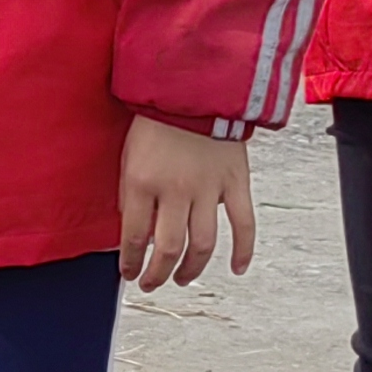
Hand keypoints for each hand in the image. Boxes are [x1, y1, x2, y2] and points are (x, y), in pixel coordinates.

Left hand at [118, 118, 255, 286]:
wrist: (195, 88)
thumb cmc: (157, 121)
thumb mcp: (128, 156)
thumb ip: (130, 195)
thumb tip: (134, 231)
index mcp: (143, 183)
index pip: (134, 238)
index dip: (130, 262)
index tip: (128, 273)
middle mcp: (176, 190)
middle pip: (168, 249)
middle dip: (157, 274)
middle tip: (152, 284)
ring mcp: (209, 189)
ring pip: (203, 244)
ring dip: (192, 269)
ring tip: (182, 279)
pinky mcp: (236, 182)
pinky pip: (244, 224)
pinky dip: (243, 250)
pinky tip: (235, 268)